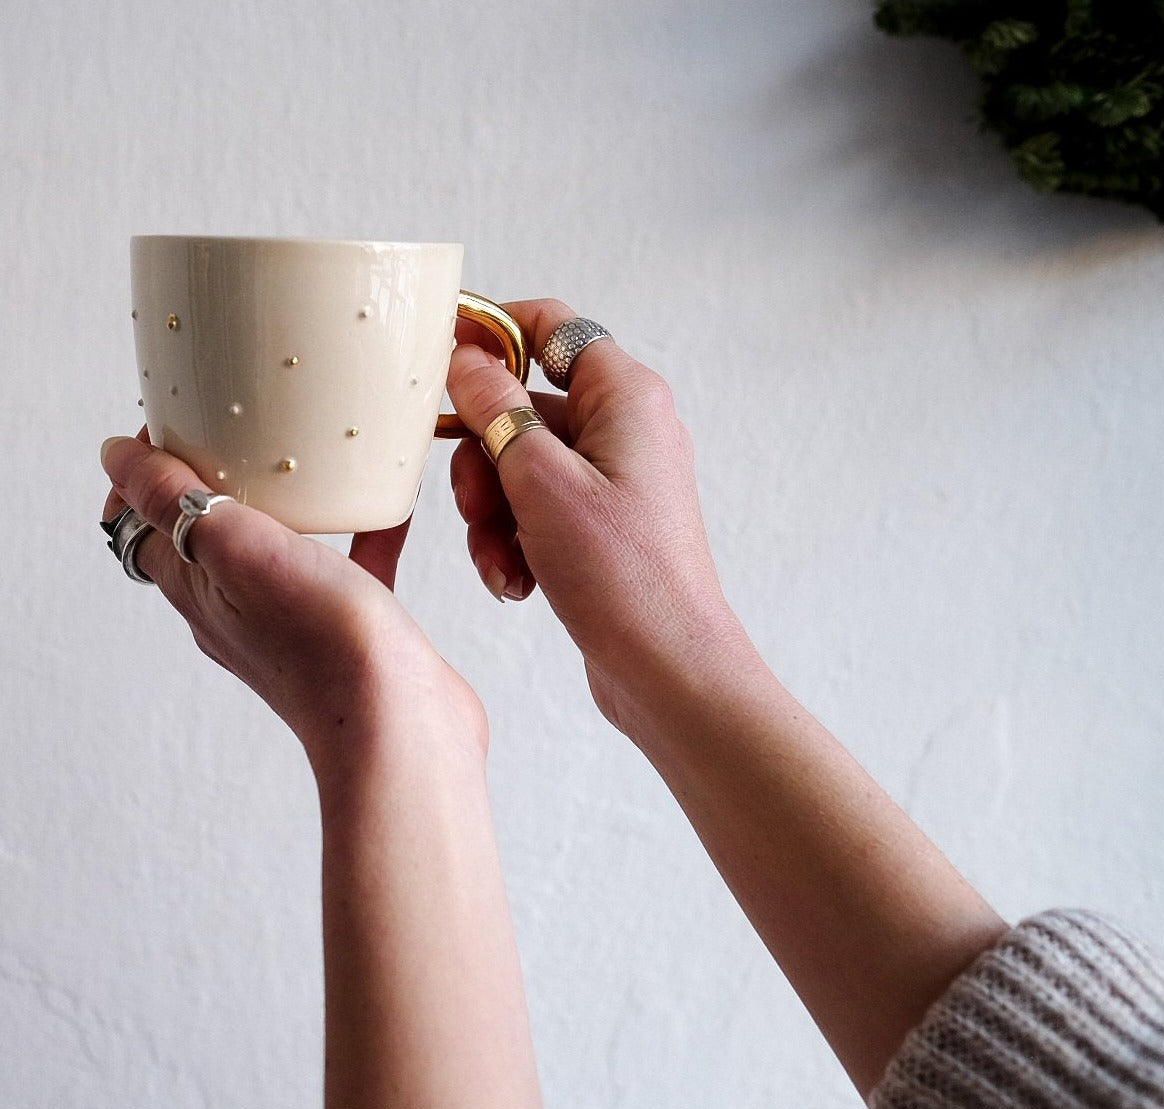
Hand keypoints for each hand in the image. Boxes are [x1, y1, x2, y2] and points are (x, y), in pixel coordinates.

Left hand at [100, 434, 485, 778]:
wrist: (400, 722)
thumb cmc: (324, 645)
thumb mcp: (237, 550)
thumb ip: (175, 501)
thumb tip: (117, 455)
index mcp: (198, 591)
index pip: (143, 528)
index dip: (144, 475)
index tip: (174, 427)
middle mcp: (238, 609)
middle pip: (208, 534)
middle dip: (215, 479)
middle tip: (241, 431)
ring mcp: (296, 622)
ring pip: (280, 549)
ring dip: (289, 505)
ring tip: (313, 461)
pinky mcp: (352, 628)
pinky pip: (353, 567)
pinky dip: (362, 531)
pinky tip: (390, 502)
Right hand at [448, 300, 737, 728]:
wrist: (667, 671)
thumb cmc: (624, 577)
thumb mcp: (542, 483)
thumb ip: (497, 411)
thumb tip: (467, 360)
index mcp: (625, 397)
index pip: (551, 326)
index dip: (492, 334)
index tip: (440, 360)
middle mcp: (624, 430)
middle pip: (521, 407)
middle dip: (483, 458)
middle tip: (478, 504)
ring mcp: (612, 481)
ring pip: (519, 466)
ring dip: (491, 513)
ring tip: (502, 560)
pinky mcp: (599, 526)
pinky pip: (534, 510)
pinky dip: (513, 540)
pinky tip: (516, 580)